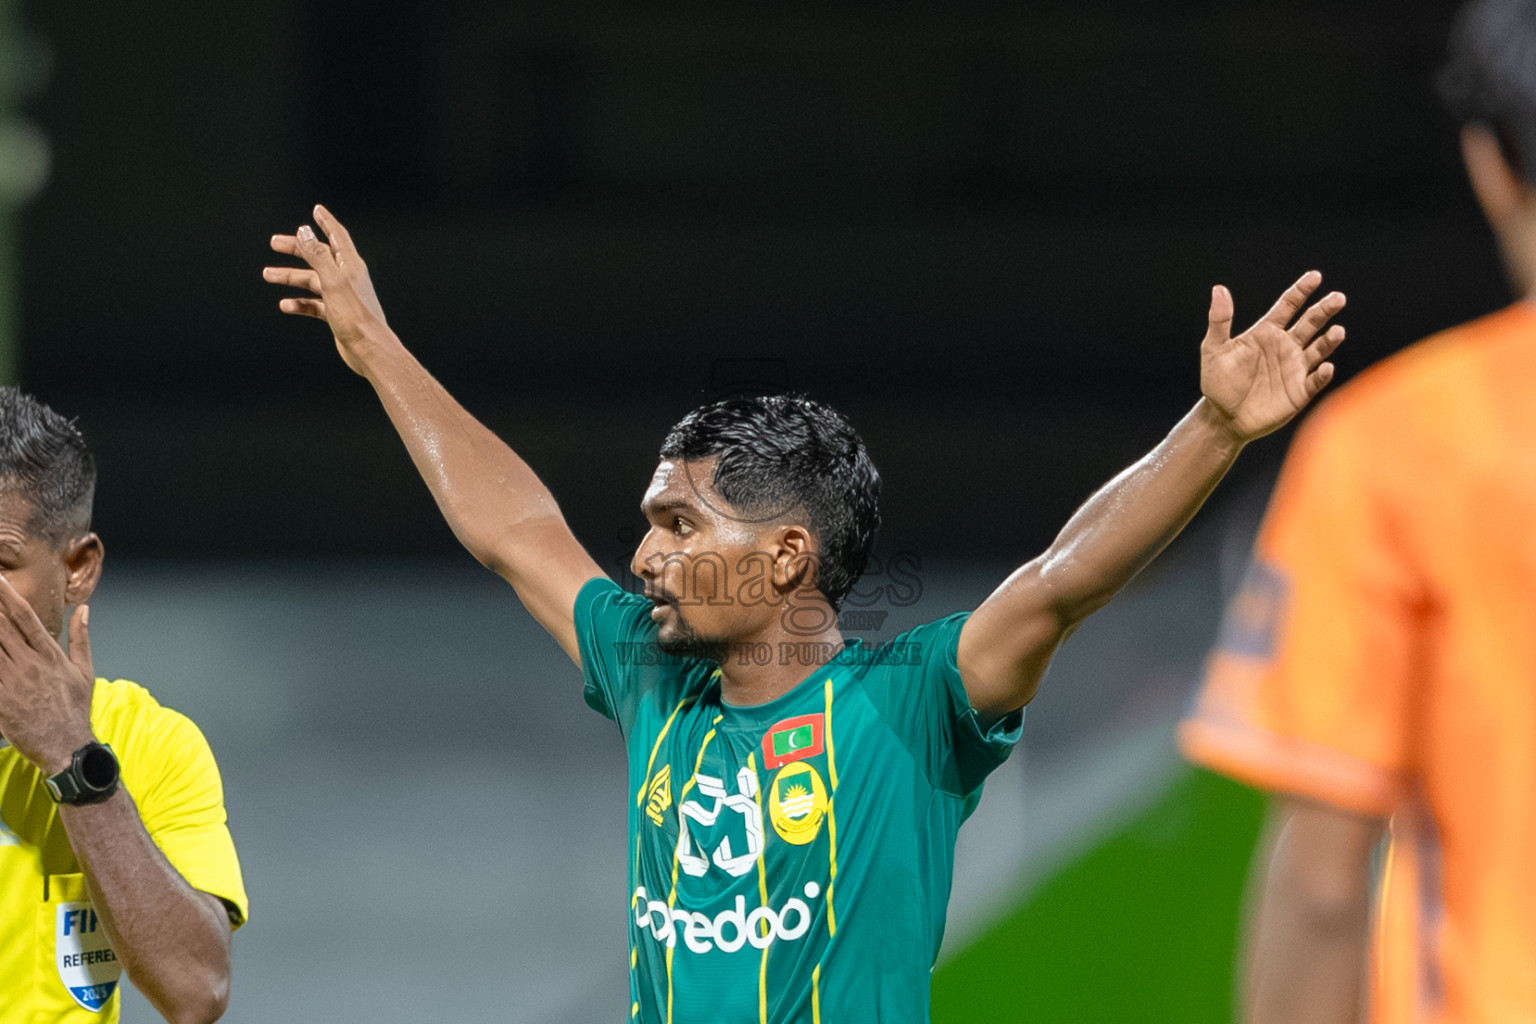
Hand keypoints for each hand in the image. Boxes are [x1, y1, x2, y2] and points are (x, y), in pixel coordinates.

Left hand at [0, 577, 95, 776]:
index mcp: (50, 656)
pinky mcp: (0, 702)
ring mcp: (11, 684)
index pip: (26, 618)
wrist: (67, 747)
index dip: (9, 597)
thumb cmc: (75, 709)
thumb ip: (81, 638)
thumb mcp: (85, 671)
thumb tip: (84, 609)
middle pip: (1, 628)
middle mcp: (29, 665)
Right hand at [264, 205, 389, 374]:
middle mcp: (347, 278)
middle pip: (319, 256)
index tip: (317, 210)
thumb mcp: (333, 281)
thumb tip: (304, 231)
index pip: (338, 236)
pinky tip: (286, 305)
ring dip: (291, 277)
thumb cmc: (356, 317)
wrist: (369, 350)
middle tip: (275, 243)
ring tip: (268, 274)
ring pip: (312, 281)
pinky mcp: (336, 314)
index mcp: (350, 266)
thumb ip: (318, 255)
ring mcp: (341, 296)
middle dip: (297, 248)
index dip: (326, 222)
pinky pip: (313, 304)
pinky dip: (299, 303)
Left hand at [1200, 271, 1344, 440]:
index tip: (1315, 276)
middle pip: (1311, 322)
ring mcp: (1295, 368)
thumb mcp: (1214, 349)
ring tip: (1337, 331)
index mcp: (1267, 332)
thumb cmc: (1217, 382)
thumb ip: (1220, 320)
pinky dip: (1322, 374)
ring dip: (1329, 340)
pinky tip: (1325, 367)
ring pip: (1319, 348)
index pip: (1288, 306)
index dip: (1301, 291)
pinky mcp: (1300, 391)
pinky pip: (1315, 380)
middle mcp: (1286, 346)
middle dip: (1324, 310)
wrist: (1222, 417)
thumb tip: (1219, 289)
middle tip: (1338, 298)